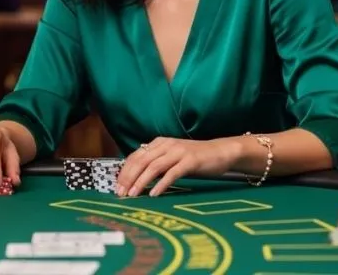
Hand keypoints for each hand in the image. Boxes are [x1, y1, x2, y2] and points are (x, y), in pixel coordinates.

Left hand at [116, 137, 239, 196]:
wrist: (220, 151)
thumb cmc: (194, 158)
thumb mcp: (171, 157)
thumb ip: (156, 163)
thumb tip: (136, 177)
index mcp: (159, 143)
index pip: (135, 156)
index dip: (124, 171)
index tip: (117, 186)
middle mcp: (166, 145)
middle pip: (141, 161)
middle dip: (128, 177)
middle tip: (121, 193)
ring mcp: (178, 152)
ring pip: (154, 167)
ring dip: (141, 181)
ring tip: (133, 194)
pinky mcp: (190, 161)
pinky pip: (172, 173)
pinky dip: (161, 184)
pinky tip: (154, 194)